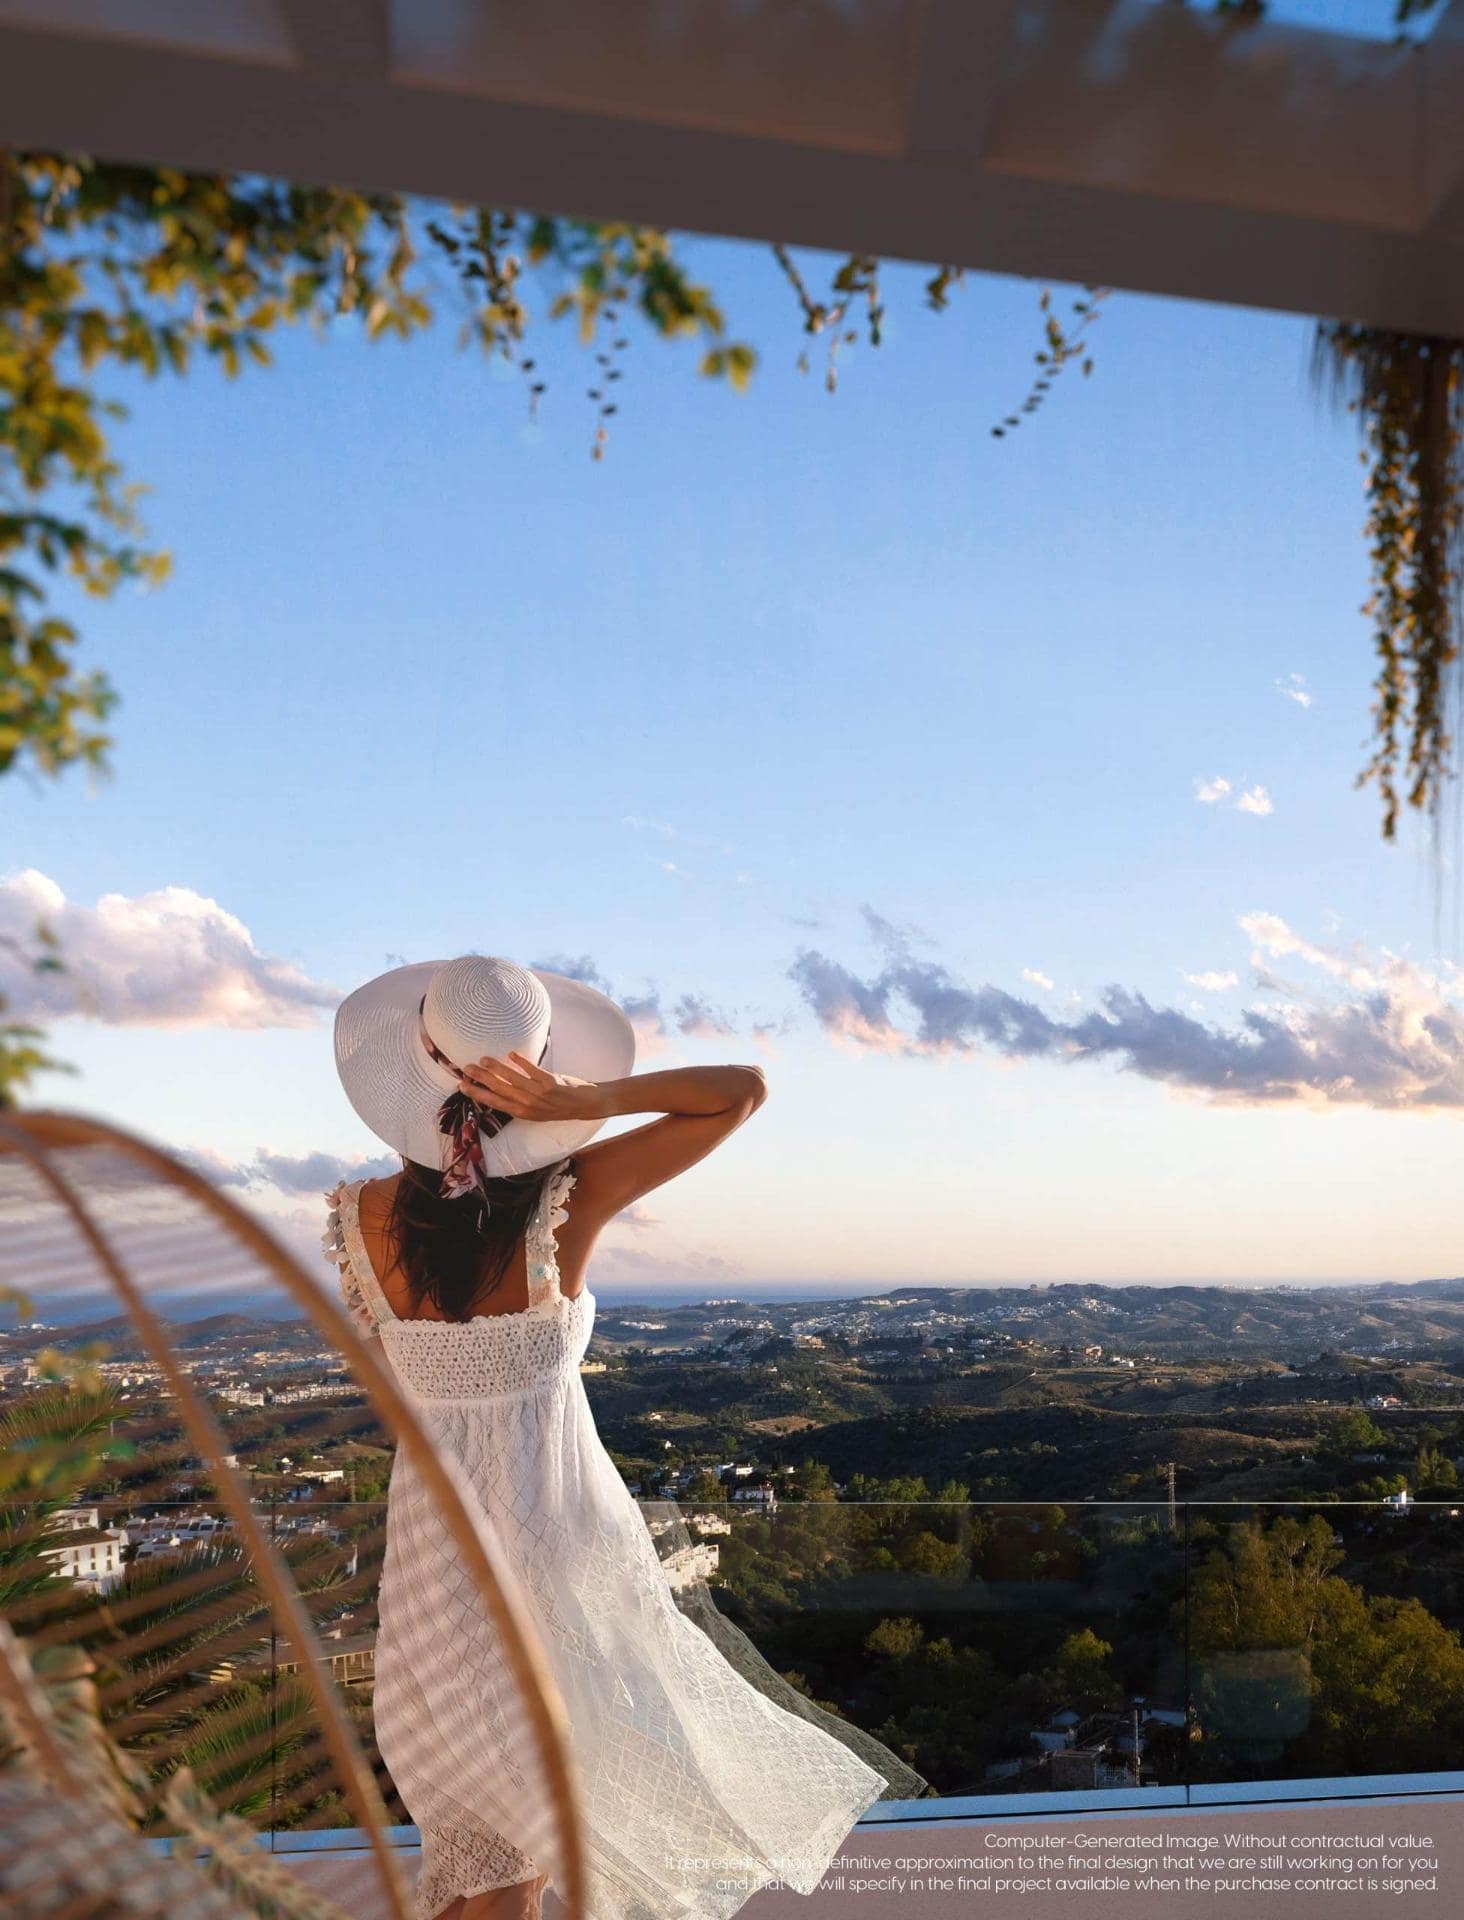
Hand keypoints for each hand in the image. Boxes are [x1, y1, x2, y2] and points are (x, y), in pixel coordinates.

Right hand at [459, 1050, 609, 1122]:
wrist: (585, 1105)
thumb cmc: (558, 1107)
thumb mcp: (536, 1110)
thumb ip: (519, 1100)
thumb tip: (500, 1086)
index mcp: (523, 1112)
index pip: (495, 1103)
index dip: (478, 1094)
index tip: (463, 1085)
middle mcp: (529, 1104)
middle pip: (499, 1090)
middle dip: (481, 1079)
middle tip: (466, 1068)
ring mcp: (539, 1093)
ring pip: (512, 1079)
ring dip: (496, 1068)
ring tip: (483, 1059)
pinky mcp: (550, 1082)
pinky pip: (532, 1070)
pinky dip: (520, 1061)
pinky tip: (510, 1053)